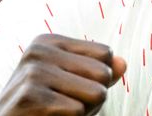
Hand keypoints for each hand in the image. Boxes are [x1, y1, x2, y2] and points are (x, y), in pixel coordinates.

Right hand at [0, 34, 125, 115]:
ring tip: (54, 113)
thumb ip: (99, 73)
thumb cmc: (41, 111)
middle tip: (61, 106)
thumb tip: (122, 63)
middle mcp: (38, 52)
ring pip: (96, 93)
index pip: (105, 54)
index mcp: (48, 42)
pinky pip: (78, 112)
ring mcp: (32, 73)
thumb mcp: (72, 86)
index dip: (97, 79)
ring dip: (83, 111)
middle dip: (93, 97)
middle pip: (104, 74)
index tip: (68, 89)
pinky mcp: (29, 98)